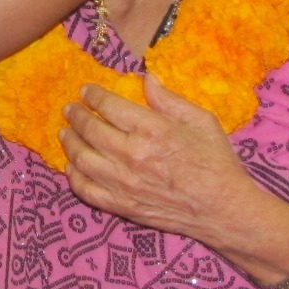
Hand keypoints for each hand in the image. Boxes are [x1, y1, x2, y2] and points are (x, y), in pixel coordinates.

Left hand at [58, 76, 288, 274]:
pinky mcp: (122, 206)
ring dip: (70, 143)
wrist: (223, 209)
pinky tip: (72, 167)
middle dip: (76, 115)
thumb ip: (169, 100)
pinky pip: (86, 190)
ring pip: (82, 159)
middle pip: (90, 130)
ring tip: (65, 133)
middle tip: (70, 109)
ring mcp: (124, 183)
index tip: (86, 91)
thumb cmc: (216, 162)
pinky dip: (74, 176)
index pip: (109, 106)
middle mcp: (132, 155)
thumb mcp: (201, 121)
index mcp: (152, 129)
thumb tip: (146, 79)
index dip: (93, 95)